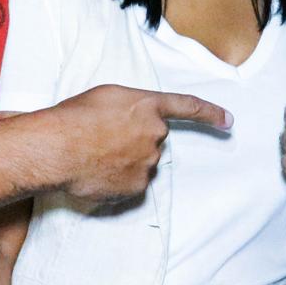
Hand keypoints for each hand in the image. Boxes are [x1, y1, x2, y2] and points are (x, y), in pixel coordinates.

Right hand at [45, 85, 230, 204]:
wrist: (57, 148)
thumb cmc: (73, 118)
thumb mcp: (105, 97)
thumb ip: (129, 107)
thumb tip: (132, 123)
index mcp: (147, 106)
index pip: (187, 106)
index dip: (210, 113)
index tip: (228, 121)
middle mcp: (154, 134)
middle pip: (152, 139)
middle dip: (133, 139)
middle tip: (102, 139)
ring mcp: (148, 162)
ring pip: (141, 162)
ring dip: (123, 160)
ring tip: (93, 155)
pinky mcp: (137, 186)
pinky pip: (131, 183)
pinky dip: (116, 180)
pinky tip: (96, 172)